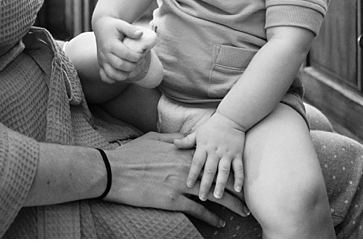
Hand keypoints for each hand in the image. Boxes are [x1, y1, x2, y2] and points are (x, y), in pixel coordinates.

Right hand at [93, 16, 151, 83]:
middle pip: (119, 65)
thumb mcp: (122, 24)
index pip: (125, 54)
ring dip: (123, 75)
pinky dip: (112, 79)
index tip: (141, 55)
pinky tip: (120, 74)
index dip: (135, 57)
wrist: (101, 27)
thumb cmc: (113, 26)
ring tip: (130, 69)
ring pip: (111, 74)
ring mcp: (101, 60)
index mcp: (110, 44)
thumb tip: (140, 34)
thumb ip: (131, 29)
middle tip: (136, 62)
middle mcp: (104, 53)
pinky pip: (104, 76)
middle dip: (131, 66)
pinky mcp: (100, 64)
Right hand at [106, 132, 247, 225]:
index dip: (227, 167)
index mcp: (182, 153)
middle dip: (235, 189)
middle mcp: (186, 168)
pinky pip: (198, 211)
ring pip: (214, 196)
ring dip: (231, 205)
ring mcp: (180, 185)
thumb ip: (172, 139)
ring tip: (243, 211)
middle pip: (219, 178)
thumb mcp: (153, 139)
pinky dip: (212, 218)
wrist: (115, 171)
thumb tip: (184, 140)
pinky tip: (220, 223)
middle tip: (247, 198)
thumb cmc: (131, 154)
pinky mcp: (173, 201)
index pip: (212, 160)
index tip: (236, 173)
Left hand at [174, 113, 245, 199]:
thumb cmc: (212, 127)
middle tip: (201, 197)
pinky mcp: (238, 155)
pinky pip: (239, 168)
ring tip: (217, 196)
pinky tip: (237, 189)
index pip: (196, 162)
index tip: (188, 185)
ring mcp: (227, 154)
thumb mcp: (198, 133)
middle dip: (205, 184)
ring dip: (221, 184)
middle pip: (209, 170)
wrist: (231, 118)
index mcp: (204, 147)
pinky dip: (239, 179)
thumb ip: (187, 141)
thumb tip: (174, 143)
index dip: (192, 174)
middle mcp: (215, 151)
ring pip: (224, 171)